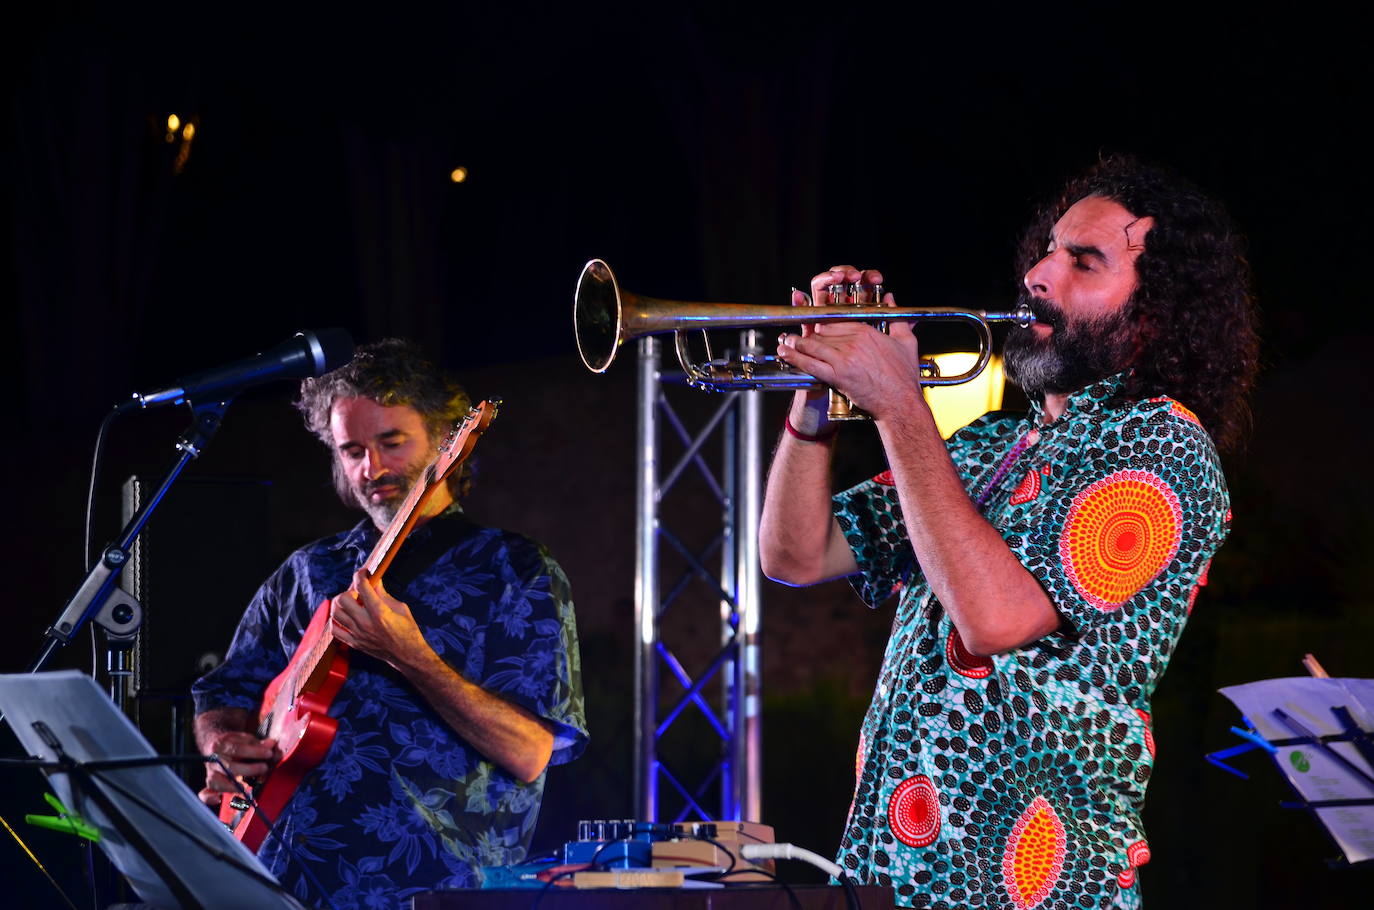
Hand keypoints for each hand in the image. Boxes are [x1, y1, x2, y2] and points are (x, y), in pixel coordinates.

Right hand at [199, 730, 277, 807]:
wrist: (216, 746)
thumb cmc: (236, 744)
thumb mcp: (245, 739)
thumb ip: (258, 744)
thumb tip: (271, 744)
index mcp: (221, 745)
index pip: (237, 749)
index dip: (254, 751)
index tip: (269, 753)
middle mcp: (213, 759)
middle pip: (229, 767)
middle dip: (249, 769)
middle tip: (264, 768)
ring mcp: (210, 773)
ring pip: (216, 782)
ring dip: (232, 786)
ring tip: (247, 787)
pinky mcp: (210, 784)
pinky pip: (205, 793)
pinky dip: (209, 798)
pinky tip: (218, 800)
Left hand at [329, 568, 429, 669]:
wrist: (407, 655)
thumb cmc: (408, 630)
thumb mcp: (400, 608)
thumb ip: (384, 595)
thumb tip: (374, 581)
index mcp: (379, 612)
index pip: (362, 587)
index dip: (360, 575)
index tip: (363, 573)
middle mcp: (365, 623)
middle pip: (342, 599)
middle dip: (348, 591)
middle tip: (357, 592)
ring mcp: (358, 634)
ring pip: (335, 613)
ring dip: (340, 604)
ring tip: (350, 603)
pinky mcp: (354, 643)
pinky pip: (335, 630)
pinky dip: (336, 620)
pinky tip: (345, 617)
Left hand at [779, 264, 922, 420]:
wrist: (900, 403)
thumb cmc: (904, 376)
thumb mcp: (906, 341)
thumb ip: (896, 317)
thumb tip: (890, 297)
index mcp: (866, 331)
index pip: (836, 322)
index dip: (822, 325)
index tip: (815, 327)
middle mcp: (853, 342)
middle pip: (822, 333)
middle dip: (808, 336)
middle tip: (795, 337)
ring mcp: (844, 359)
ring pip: (813, 346)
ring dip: (796, 344)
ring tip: (786, 342)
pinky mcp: (838, 376)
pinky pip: (811, 364)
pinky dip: (796, 358)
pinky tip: (785, 353)